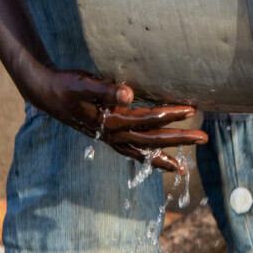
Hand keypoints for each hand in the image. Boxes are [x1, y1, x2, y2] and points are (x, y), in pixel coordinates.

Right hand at [18, 60, 203, 174]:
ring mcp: (110, 138)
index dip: (170, 114)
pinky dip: (146, 157)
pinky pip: (131, 151)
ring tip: (182, 169)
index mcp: (112, 121)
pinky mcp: (108, 136)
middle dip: (179, 140)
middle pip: (152, 140)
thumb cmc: (67, 85)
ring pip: (142, 152)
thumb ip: (106, 89)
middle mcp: (114, 134)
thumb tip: (129, 93)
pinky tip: (156, 159)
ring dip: (163, 158)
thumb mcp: (84, 83)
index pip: (148, 119)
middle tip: (204, 138)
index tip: (191, 109)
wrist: (47, 95)